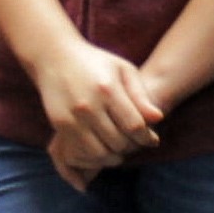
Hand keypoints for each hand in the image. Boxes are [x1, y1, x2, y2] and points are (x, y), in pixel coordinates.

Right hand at [29, 40, 165, 189]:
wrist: (55, 56)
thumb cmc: (96, 62)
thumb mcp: (123, 70)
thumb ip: (141, 95)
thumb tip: (158, 119)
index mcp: (108, 89)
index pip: (134, 126)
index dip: (146, 138)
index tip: (151, 140)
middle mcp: (89, 105)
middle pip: (118, 142)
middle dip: (131, 146)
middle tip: (134, 143)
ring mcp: (72, 116)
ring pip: (100, 153)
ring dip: (113, 155)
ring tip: (119, 148)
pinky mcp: (60, 124)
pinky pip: (81, 151)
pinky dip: (95, 155)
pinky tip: (101, 146)